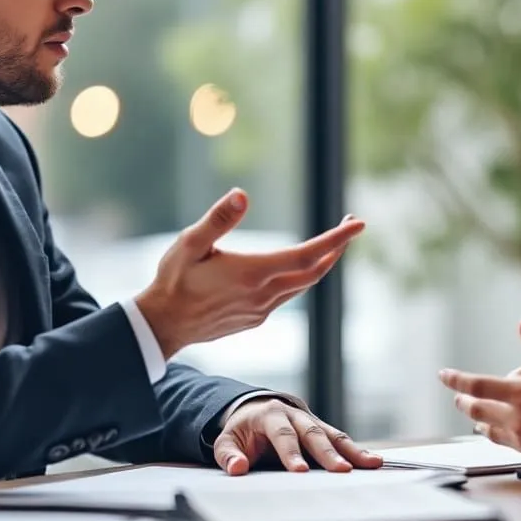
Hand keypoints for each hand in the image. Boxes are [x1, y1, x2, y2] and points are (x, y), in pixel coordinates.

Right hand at [138, 189, 364, 357]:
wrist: (162, 326)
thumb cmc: (173, 280)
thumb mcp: (190, 243)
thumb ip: (218, 219)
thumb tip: (242, 194)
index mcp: (252, 273)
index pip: (306, 255)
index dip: (336, 239)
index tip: (358, 223)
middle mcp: (263, 295)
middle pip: (314, 271)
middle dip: (337, 247)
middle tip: (351, 224)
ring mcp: (261, 310)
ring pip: (303, 285)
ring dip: (321, 262)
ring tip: (332, 242)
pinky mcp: (255, 318)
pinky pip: (287, 295)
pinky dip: (301, 277)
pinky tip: (294, 265)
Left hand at [212, 398, 383, 474]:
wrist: (255, 411)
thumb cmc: (242, 432)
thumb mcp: (227, 441)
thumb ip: (229, 455)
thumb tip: (238, 469)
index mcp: (271, 415)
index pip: (283, 435)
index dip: (291, 453)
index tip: (300, 472)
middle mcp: (295, 415)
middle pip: (313, 433)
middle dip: (328, 453)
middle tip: (341, 471)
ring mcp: (312, 422)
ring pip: (334, 435)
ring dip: (352, 451)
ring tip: (371, 464)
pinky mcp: (323, 431)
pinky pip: (341, 441)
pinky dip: (357, 452)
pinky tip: (373, 463)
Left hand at [439, 319, 520, 460]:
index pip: (476, 386)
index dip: (455, 380)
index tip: (443, 375)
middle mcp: (519, 419)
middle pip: (475, 410)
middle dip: (463, 400)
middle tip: (458, 394)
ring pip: (487, 429)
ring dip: (479, 418)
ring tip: (478, 409)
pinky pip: (504, 442)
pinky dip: (496, 432)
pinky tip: (498, 426)